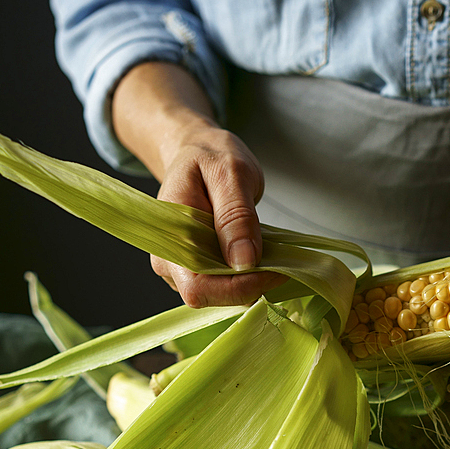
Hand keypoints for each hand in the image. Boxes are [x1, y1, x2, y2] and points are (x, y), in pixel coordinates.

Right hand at [112, 61, 285, 307]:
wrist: (198, 152)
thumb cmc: (211, 157)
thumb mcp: (230, 174)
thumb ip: (236, 216)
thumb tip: (244, 261)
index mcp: (169, 236)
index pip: (199, 287)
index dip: (239, 287)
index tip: (276, 270)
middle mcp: (168, 259)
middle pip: (210, 296)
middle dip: (250, 285)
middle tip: (281, 261)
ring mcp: (180, 267)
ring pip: (220, 295)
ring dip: (250, 281)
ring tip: (269, 251)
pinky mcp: (197, 268)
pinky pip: (224, 284)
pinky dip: (247, 275)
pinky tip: (259, 254)